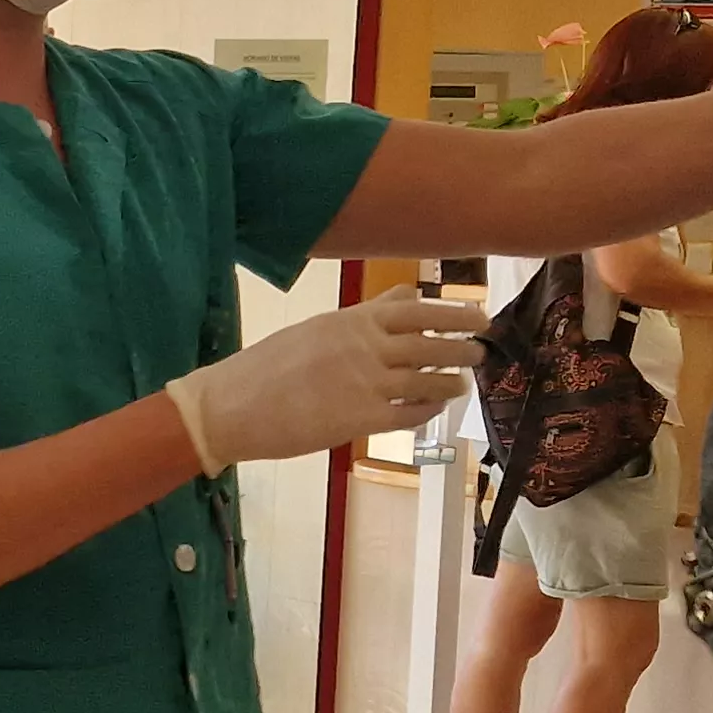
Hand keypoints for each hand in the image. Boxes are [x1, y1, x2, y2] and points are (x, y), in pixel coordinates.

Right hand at [163, 288, 482, 472]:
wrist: (231, 407)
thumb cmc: (268, 366)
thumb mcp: (318, 328)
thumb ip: (367, 313)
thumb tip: (408, 294)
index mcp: (352, 321)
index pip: (418, 310)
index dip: (455, 314)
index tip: (479, 317)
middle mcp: (365, 348)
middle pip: (431, 344)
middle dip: (462, 348)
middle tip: (480, 351)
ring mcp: (366, 384)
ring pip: (428, 379)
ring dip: (452, 380)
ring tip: (463, 382)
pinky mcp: (362, 419)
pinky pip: (410, 413)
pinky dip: (428, 410)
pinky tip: (434, 408)